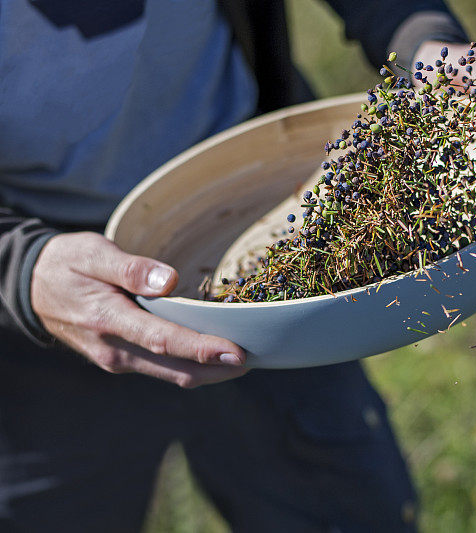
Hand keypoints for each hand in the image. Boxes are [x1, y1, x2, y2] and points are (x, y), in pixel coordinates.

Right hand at [31, 232, 247, 387]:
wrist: (31, 287)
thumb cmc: (67, 263)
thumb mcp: (92, 253)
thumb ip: (130, 267)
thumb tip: (169, 281)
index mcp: (108, 320)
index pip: (163, 341)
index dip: (202, 350)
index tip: (237, 354)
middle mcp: (115, 350)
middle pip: (176, 370)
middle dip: (218, 370)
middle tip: (259, 360)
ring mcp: (118, 359)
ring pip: (173, 375)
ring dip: (209, 372)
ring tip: (245, 360)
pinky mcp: (123, 360)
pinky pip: (164, 369)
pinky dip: (192, 365)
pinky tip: (214, 354)